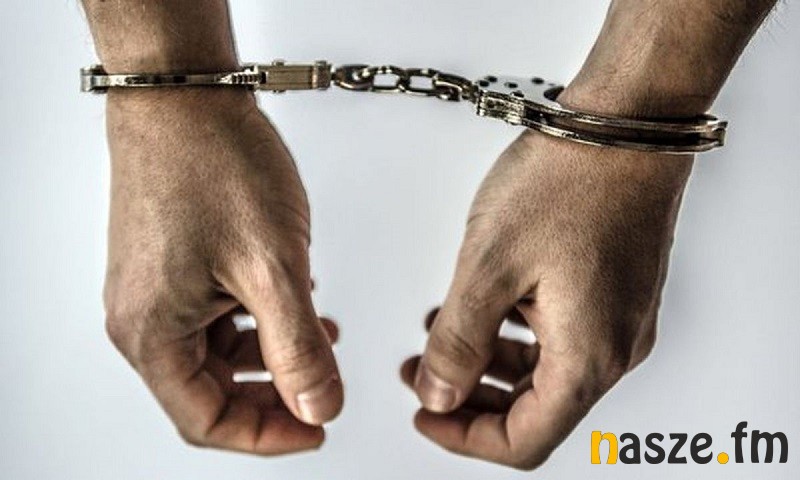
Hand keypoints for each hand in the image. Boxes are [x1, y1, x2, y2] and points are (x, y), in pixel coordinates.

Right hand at [103, 88, 342, 454]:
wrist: (187, 96)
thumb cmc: (214, 164)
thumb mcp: (272, 267)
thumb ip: (298, 348)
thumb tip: (319, 407)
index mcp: (152, 333)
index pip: (205, 421)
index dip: (267, 435)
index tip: (318, 427)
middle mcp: (144, 318)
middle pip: (209, 392)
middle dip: (273, 395)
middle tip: (323, 389)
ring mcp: (156, 290)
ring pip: (218, 354)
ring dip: (271, 356)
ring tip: (320, 338)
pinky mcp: (174, 265)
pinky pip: (216, 316)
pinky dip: (259, 321)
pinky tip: (295, 302)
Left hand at [402, 131, 692, 468]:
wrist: (626, 123)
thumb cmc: (569, 180)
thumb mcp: (489, 266)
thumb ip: (458, 341)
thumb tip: (438, 393)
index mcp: (587, 357)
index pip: (523, 439)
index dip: (465, 438)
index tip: (425, 416)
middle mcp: (614, 349)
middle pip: (535, 410)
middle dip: (470, 400)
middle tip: (424, 376)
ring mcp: (622, 321)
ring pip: (547, 373)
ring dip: (489, 364)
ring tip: (441, 336)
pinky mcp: (619, 292)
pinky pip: (563, 337)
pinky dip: (517, 335)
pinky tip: (484, 308)